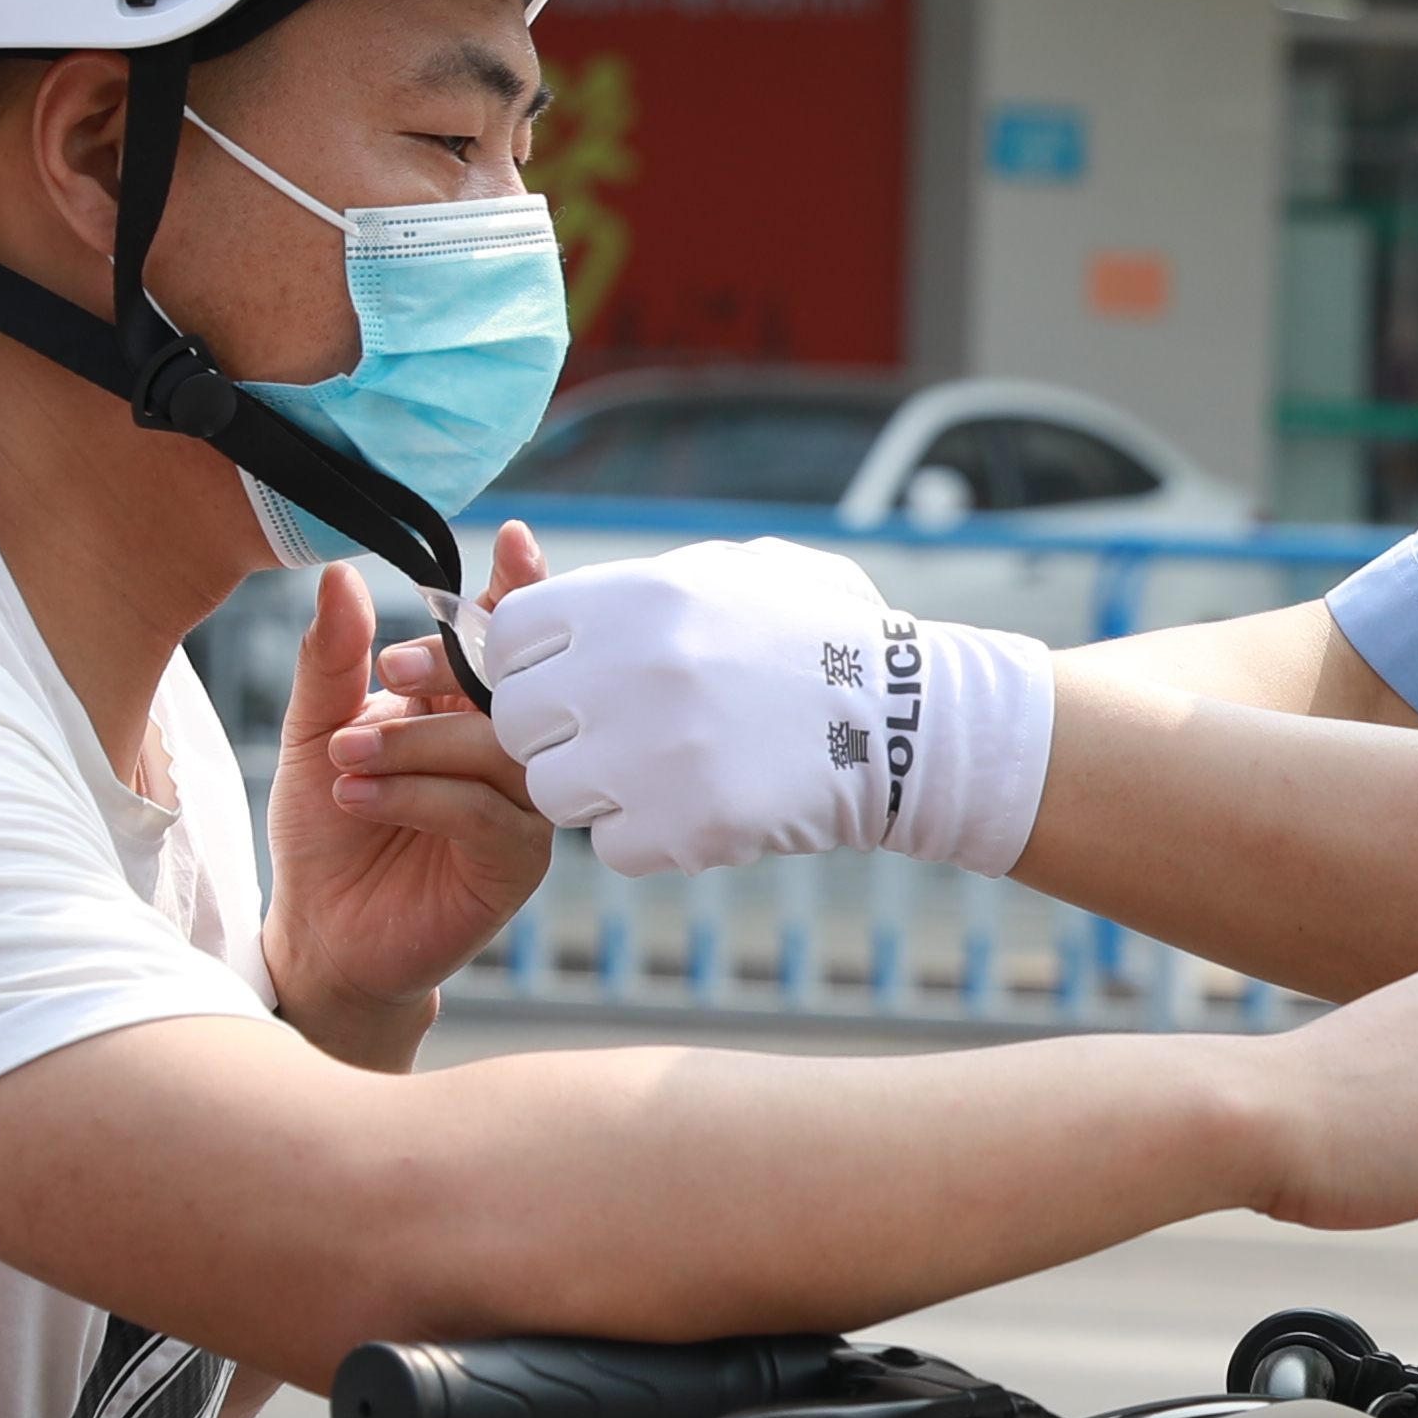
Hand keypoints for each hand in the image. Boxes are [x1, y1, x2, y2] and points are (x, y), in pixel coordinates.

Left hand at [271, 528, 555, 1054]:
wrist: (322, 931)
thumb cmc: (327, 830)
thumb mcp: (315, 731)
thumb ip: (331, 658)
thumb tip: (341, 574)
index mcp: (467, 706)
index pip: (507, 638)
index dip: (519, 590)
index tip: (516, 542)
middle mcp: (507, 750)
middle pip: (513, 685)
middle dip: (450, 668)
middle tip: (385, 673)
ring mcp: (520, 806)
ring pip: (498, 747)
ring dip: (416, 743)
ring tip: (346, 756)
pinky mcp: (514, 863)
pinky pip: (485, 811)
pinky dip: (420, 795)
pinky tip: (360, 797)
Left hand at [482, 535, 1055, 880]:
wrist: (909, 720)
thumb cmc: (821, 636)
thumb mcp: (733, 572)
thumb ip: (632, 586)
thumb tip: (535, 571)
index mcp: (632, 599)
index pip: (508, 640)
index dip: (532, 665)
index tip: (570, 681)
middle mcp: (627, 672)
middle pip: (518, 721)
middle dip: (558, 733)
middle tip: (612, 737)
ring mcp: (651, 756)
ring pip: (554, 791)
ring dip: (596, 791)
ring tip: (659, 775)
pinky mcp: (683, 828)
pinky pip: (613, 846)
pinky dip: (648, 839)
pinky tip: (699, 809)